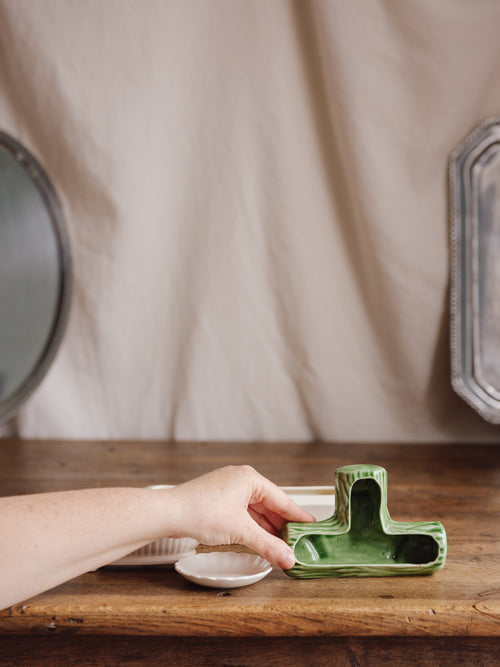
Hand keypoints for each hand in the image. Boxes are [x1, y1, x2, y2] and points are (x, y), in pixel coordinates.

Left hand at [167, 465, 314, 568]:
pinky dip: (253, 526)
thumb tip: (288, 558)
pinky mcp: (218, 500)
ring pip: (255, 510)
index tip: (312, 525)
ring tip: (281, 544)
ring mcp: (228, 489)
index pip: (281, 498)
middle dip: (282, 524)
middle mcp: (240, 479)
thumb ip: (268, 546)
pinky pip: (243, 513)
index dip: (297, 515)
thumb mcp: (241, 531)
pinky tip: (259, 539)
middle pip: (269, 504)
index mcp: (249, 478)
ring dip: (267, 527)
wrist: (168, 513)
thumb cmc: (200, 512)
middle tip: (298, 540)